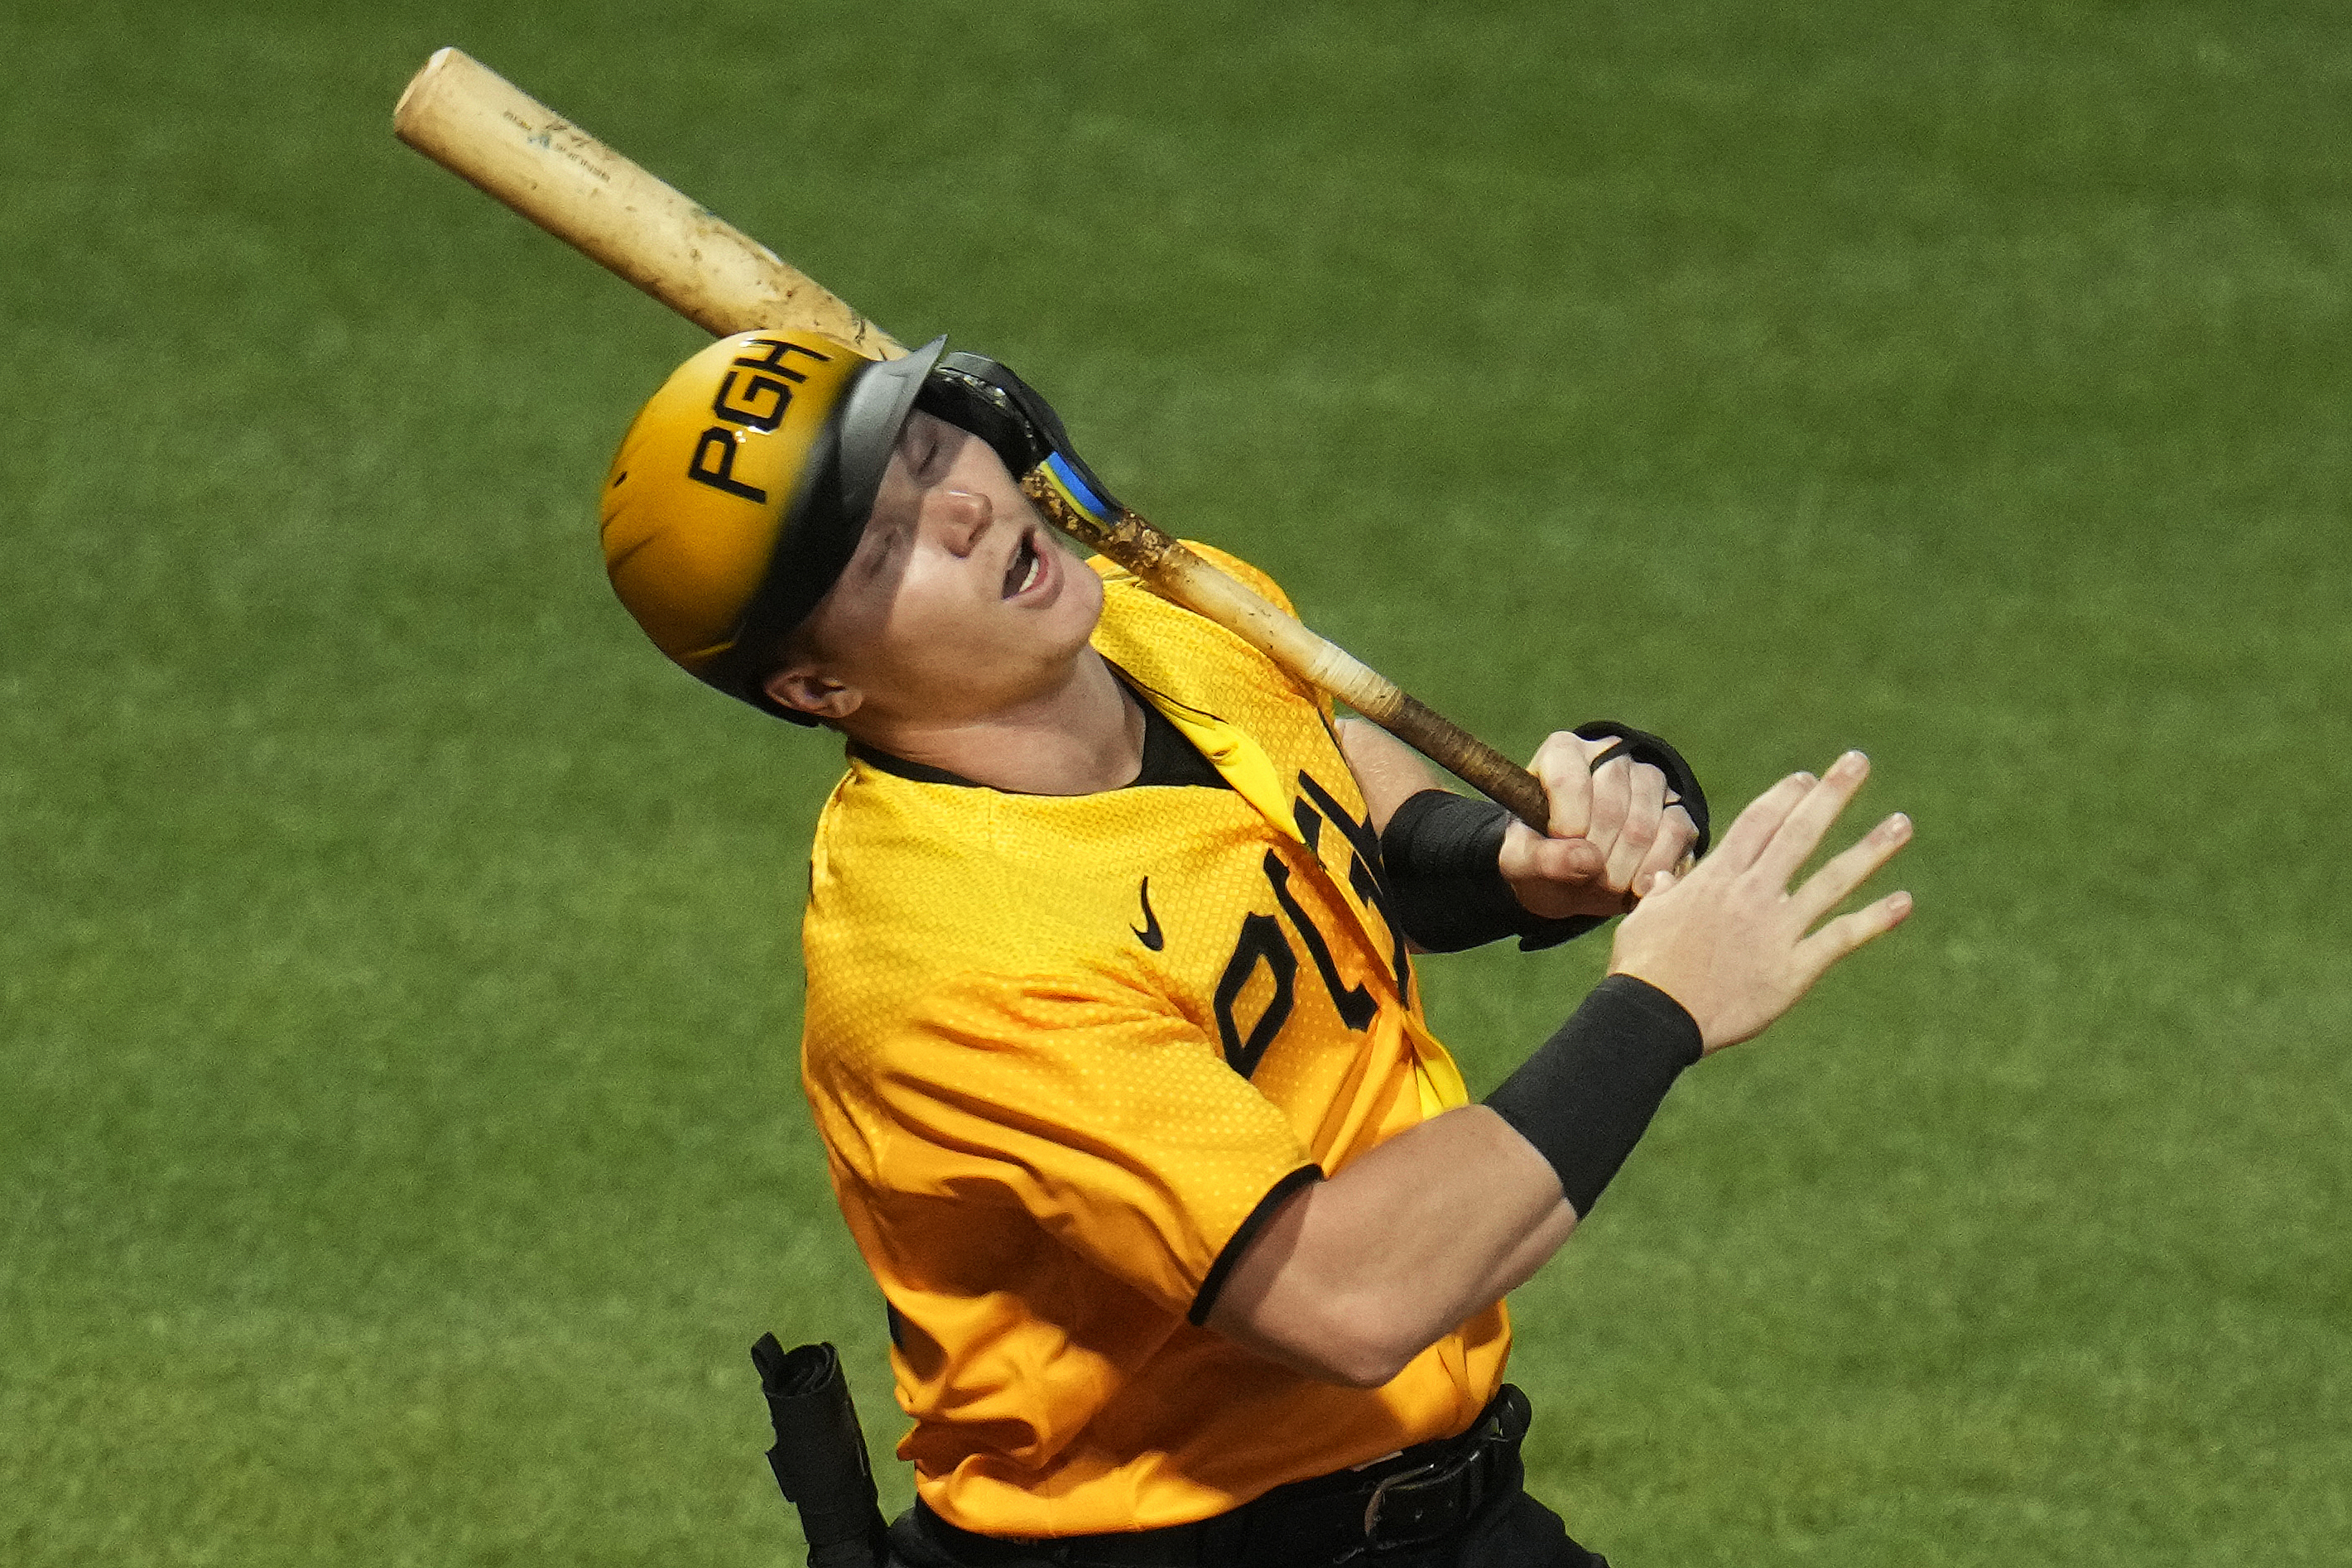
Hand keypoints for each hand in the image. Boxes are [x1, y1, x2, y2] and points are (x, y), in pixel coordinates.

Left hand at [1499, 731, 1700, 919]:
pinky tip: (1638, 886)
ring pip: (1645, 821)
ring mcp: (1648, 779)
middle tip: (1584, 881)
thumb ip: (1539, 859)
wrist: (1573, 879)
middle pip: (1610, 805)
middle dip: (1596, 856)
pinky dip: (1657, 866)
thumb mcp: (1519, 863)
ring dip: (1624, 868)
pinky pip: (1678, 831)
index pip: (1569, 778)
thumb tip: (1586, 859)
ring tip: (1605, 887)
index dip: (1568, 822)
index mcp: (1562, 753)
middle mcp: (1609, 757)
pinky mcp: (1677, 807)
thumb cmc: (1540, 860)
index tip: (1563, 849)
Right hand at [1607, 751, 1912, 1052]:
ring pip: (1832, 880)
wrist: (1655, 1017)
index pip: (1758, 822)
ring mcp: (1776, 930)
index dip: (1785, 795)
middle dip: (1831, 795)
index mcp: (1716, 878)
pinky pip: (1840, 938)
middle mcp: (1752, 894)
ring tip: (1902, 823)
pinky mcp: (1793, 969)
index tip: (1807, 778)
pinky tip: (1903, 902)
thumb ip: (1662, 892)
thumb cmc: (1644, 969)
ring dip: (1870, 849)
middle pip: (1799, 833)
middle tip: (1858, 762)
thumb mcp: (1644, 918)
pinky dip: (1873, 919)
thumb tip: (1665, 878)